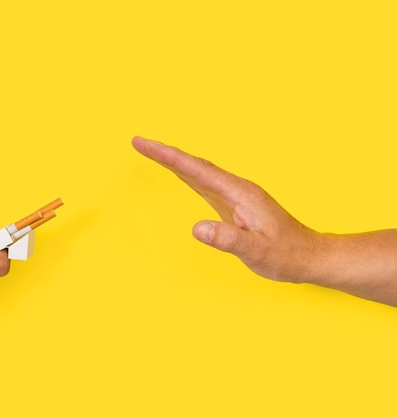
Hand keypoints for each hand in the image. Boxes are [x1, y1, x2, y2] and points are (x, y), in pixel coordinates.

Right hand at [132, 136, 325, 282]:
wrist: (307, 256)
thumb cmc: (286, 255)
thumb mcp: (257, 252)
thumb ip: (228, 239)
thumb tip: (197, 228)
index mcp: (238, 193)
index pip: (196, 169)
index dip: (168, 156)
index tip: (144, 144)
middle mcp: (235, 189)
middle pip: (193, 164)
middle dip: (164, 152)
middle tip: (139, 142)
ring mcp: (234, 195)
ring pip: (197, 172)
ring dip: (173, 161)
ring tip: (150, 152)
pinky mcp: (233, 204)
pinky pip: (203, 183)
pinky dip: (185, 174)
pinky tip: (178, 173)